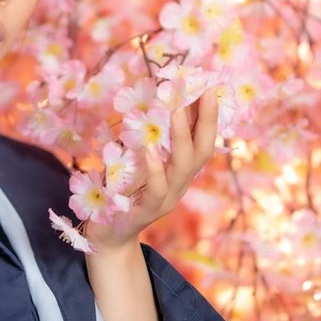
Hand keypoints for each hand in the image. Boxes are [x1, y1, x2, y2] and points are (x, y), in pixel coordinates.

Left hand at [84, 88, 220, 251]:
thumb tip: (159, 102)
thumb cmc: (123, 193)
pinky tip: (150, 150)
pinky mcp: (145, 212)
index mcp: (180, 172)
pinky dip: (156, 170)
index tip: (212, 85)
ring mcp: (166, 199)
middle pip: (202, 151)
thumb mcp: (140, 162)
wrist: (108, 234)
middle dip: (207, 120)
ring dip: (182, 136)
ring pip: (183, 167)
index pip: (202, 140)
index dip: (208, 115)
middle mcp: (179, 184)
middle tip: (207, 90)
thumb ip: (152, 138)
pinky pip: (157, 190)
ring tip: (177, 109)